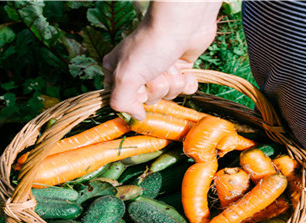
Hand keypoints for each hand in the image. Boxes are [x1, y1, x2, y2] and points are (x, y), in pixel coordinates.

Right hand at [103, 1, 220, 119]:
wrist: (182, 23)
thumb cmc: (150, 45)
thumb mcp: (125, 77)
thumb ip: (121, 102)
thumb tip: (136, 116)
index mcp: (117, 71)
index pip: (123, 101)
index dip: (134, 98)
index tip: (138, 86)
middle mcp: (137, 72)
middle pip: (149, 99)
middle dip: (157, 87)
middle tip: (156, 70)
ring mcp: (159, 70)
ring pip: (169, 94)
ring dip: (173, 81)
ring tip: (170, 64)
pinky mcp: (180, 68)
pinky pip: (185, 89)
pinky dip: (188, 82)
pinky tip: (186, 70)